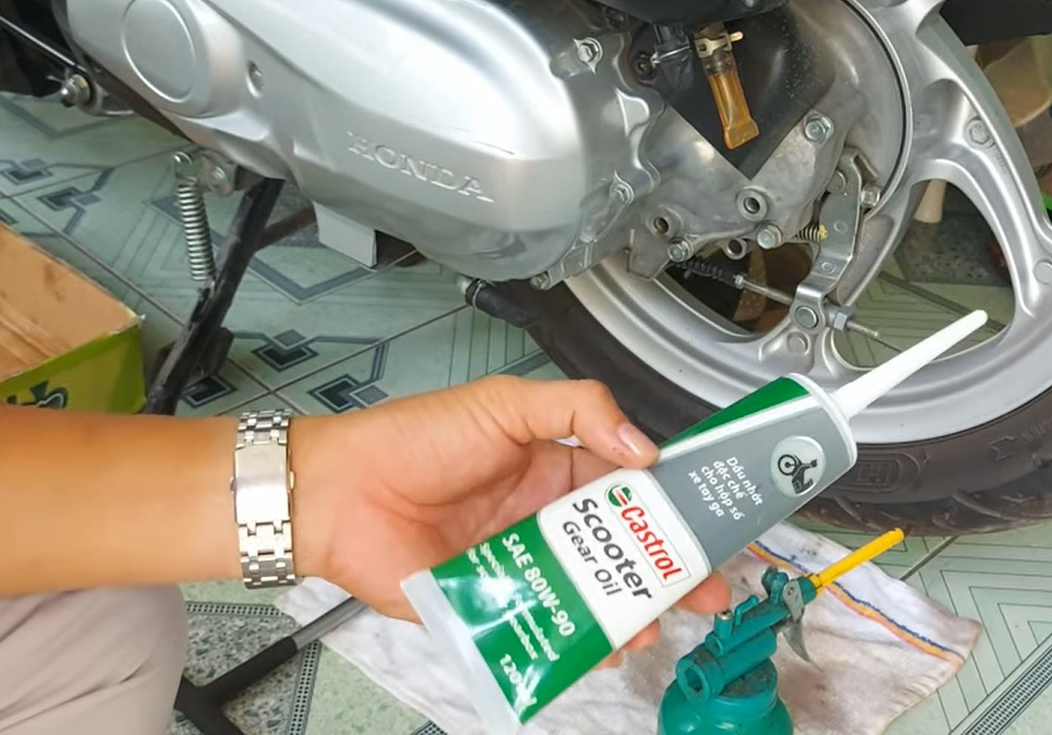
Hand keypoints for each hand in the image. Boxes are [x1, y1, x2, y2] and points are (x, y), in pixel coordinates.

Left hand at [288, 376, 730, 659]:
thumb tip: (643, 446)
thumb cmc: (413, 439)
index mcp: (556, 467)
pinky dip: (580, 643)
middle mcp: (545, 520)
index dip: (673, 506)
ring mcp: (522, 567)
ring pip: (592, 595)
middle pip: (621, 551)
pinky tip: (604, 647)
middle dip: (670, 571)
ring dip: (630, 612)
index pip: (629, 488)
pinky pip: (546, 628)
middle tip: (710, 591)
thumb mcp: (503, 404)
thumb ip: (577, 410)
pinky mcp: (493, 607)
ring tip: (655, 623)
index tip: (712, 523)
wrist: (339, 493)